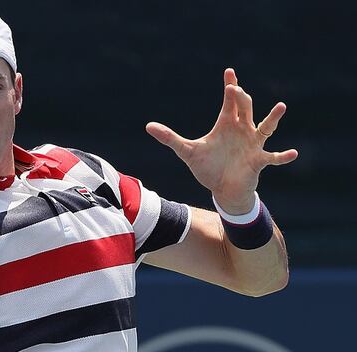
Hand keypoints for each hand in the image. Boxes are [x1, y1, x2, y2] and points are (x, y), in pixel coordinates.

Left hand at [146, 68, 297, 213]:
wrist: (222, 189)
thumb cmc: (208, 167)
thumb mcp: (186, 152)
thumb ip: (169, 138)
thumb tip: (148, 126)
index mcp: (226, 125)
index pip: (229, 102)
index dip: (230, 87)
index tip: (229, 73)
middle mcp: (242, 130)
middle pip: (245, 109)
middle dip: (241, 99)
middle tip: (236, 90)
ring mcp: (253, 144)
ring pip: (266, 127)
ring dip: (273, 118)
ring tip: (280, 107)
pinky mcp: (259, 161)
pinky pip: (274, 157)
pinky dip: (283, 156)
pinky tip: (292, 153)